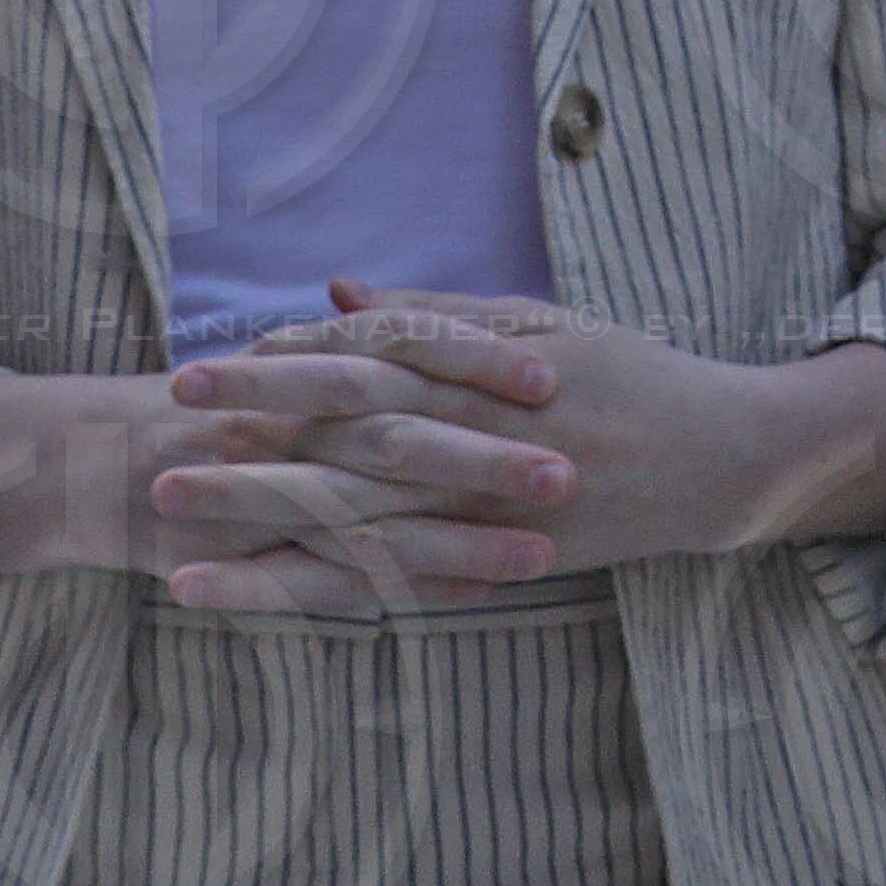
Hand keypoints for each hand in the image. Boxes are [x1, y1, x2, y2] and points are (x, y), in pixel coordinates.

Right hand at [0, 367, 558, 603]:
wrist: (94, 464)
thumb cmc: (215, 406)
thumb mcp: (289, 360)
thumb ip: (362, 337)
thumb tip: (436, 310)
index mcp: (312, 371)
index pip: (406, 353)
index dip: (478, 360)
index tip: (552, 373)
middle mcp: (294, 429)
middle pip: (402, 440)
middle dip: (486, 458)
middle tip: (569, 471)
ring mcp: (274, 499)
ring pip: (377, 522)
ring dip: (462, 541)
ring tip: (542, 556)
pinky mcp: (258, 558)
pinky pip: (339, 581)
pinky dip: (404, 590)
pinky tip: (469, 601)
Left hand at [158, 285, 885, 612]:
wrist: (721, 460)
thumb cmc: (634, 378)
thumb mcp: (547, 326)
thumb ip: (442, 315)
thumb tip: (340, 292)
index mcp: (485, 374)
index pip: (371, 364)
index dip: (290, 362)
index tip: (212, 359)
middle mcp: (478, 443)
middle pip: (349, 438)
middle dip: (254, 432)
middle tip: (165, 426)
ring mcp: (483, 511)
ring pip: (354, 519)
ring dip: (258, 520)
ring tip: (172, 521)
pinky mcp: (491, 564)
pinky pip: (382, 581)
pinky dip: (306, 586)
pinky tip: (241, 593)